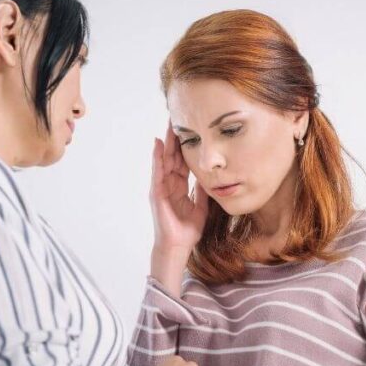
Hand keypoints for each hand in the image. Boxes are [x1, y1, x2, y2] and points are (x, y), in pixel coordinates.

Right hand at [150, 125, 208, 255]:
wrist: (178, 246)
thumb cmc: (187, 230)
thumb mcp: (201, 206)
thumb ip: (202, 191)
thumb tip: (209, 176)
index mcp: (180, 186)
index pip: (183, 161)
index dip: (187, 146)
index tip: (192, 130)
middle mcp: (169, 184)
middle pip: (173, 156)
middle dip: (176, 138)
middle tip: (179, 118)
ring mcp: (161, 187)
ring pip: (164, 160)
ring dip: (166, 142)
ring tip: (169, 124)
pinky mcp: (157, 193)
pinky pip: (157, 172)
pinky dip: (157, 158)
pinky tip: (158, 144)